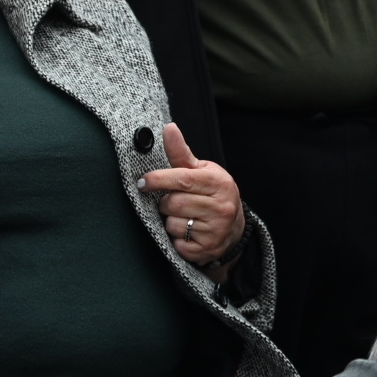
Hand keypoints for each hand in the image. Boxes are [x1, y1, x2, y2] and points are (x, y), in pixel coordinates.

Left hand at [142, 123, 243, 269]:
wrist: (233, 226)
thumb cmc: (212, 193)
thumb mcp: (202, 171)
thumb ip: (181, 153)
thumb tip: (169, 127)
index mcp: (219, 183)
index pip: (182, 179)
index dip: (158, 180)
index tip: (143, 182)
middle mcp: (221, 207)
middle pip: (174, 203)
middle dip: (167, 203)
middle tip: (175, 201)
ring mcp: (216, 230)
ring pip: (173, 224)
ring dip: (172, 221)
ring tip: (184, 217)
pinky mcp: (207, 249)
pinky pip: (178, 243)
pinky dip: (177, 239)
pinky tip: (188, 232)